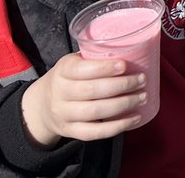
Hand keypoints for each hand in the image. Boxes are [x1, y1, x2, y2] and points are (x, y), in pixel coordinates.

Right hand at [20, 53, 146, 147]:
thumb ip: (96, 58)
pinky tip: (135, 118)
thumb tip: (135, 51)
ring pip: (95, 112)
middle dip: (121, 85)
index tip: (124, 65)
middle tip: (141, 79)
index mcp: (62, 71)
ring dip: (123, 105)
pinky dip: (117, 127)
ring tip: (142, 97)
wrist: (43, 105)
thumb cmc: (70, 77)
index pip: (81, 70)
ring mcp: (64, 114)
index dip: (104, 68)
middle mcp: (60, 93)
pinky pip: (94, 132)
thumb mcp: (75, 62)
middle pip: (91, 91)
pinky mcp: (71, 131)